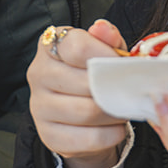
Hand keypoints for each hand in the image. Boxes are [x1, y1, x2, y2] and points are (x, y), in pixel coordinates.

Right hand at [27, 19, 129, 167]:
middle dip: (114, 89)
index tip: (123, 64)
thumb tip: (102, 28)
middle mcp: (38, 73)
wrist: (79, 111)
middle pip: (85, 83)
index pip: (76, 46)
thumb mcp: (103, 50)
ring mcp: (39, 107)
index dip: (105, 55)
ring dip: (115, 113)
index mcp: (49, 46)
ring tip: (123, 108)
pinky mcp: (48, 135)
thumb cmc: (93, 73)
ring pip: (88, 112)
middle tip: (129, 91)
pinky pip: (88, 138)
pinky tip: (116, 128)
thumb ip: (107, 38)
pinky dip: (110, 135)